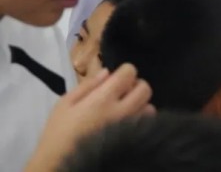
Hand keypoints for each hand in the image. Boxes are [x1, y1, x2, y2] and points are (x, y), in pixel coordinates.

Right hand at [25, 63, 153, 171]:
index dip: (125, 71)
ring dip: (140, 104)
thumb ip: (87, 85)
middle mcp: (121, 112)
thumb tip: (108, 72)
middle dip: (136, 85)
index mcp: (102, 99)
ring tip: (125, 109)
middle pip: (145, 88)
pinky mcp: (132, 141)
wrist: (59, 165)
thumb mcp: (64, 104)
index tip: (117, 78)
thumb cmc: (58, 134)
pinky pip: (146, 125)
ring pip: (149, 107)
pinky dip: (141, 119)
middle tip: (123, 92)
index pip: (129, 73)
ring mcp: (129, 128)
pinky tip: (127, 123)